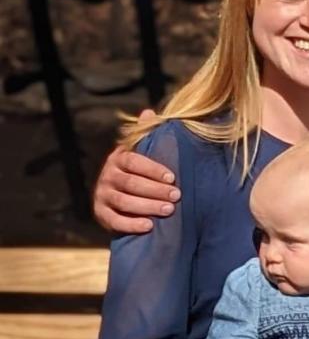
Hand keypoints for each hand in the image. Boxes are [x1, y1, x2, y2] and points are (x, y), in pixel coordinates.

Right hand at [93, 109, 181, 233]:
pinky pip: (114, 221)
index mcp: (118, 158)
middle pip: (130, 183)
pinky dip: (131, 224)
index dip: (152, 169)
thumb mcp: (142, 154)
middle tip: (177, 196)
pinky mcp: (101, 214)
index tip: (172, 177)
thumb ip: (146, 137)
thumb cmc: (141, 174)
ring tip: (169, 210)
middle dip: (155, 190)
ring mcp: (102, 195)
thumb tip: (148, 112)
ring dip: (147, 206)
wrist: (121, 200)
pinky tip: (149, 226)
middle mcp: (107, 175)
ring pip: (124, 202)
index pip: (133, 161)